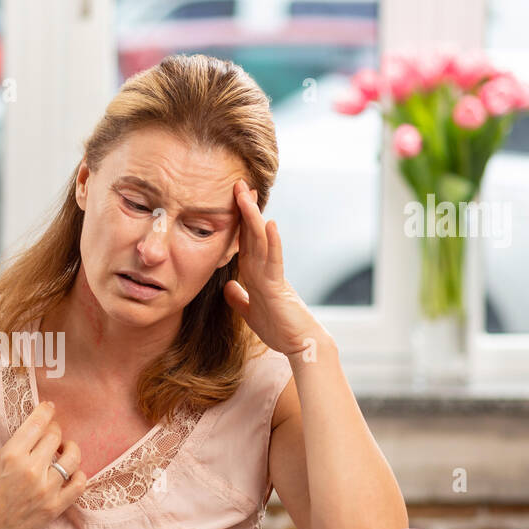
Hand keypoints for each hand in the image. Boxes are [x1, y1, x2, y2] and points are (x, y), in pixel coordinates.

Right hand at [0, 399, 86, 528]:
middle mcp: (31, 470)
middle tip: (49, 432)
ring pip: (71, 458)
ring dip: (69, 449)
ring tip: (62, 449)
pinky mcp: (54, 507)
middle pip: (55, 437)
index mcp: (11, 455)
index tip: (48, 408)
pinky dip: (79, 474)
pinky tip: (69, 472)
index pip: (38, 423)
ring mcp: (46, 489)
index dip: (46, 411)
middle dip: (54, 430)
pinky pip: (79, 485)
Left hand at [224, 178, 325, 356]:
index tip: (233, 200)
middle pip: (253, 235)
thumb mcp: (250, 313)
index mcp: (257, 275)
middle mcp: (265, 270)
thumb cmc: (280, 330)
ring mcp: (272, 276)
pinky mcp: (279, 287)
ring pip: (261, 241)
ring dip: (253, 218)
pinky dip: (272, 242)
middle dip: (245, 210)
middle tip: (238, 184)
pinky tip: (270, 224)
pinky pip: (274, 261)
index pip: (245, 242)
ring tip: (246, 194)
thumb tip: (228, 286)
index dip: (238, 222)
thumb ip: (239, 299)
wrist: (300, 344)